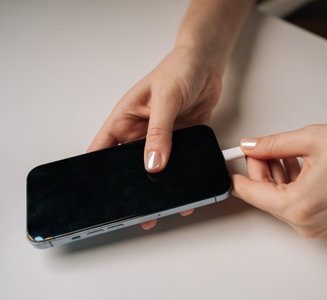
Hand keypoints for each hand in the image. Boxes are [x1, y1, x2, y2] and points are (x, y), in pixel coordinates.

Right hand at [88, 46, 221, 228]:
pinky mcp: (182, 141)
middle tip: (135, 207)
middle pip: (129, 165)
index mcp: (125, 119)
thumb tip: (153, 163)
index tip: (97, 192)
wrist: (206, 65)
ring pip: (155, 168)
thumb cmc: (178, 69)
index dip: (96, 170)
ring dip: (158, 185)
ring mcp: (162, 138)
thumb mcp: (165, 99)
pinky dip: (181, 177)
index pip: (102, 149)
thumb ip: (158, 132)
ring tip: (162, 204)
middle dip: (130, 186)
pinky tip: (185, 188)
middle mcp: (140, 131)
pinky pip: (179, 164)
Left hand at [232, 124, 326, 238]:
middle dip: (261, 169)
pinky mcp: (324, 223)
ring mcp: (315, 226)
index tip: (232, 161)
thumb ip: (272, 144)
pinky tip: (298, 164)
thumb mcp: (310, 139)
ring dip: (277, 175)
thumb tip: (251, 145)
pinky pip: (296, 204)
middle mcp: (305, 223)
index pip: (250, 192)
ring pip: (280, 199)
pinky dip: (292, 184)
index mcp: (298, 205)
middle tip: (264, 146)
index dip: (238, 173)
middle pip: (265, 195)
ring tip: (287, 151)